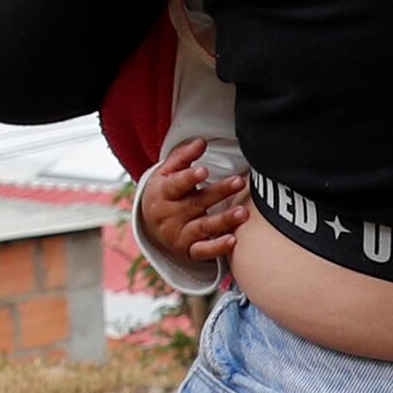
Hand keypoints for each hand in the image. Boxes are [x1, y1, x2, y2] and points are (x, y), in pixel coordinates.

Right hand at [135, 140, 256, 263]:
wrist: (150, 228)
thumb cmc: (165, 193)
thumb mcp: (166, 173)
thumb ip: (183, 156)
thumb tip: (201, 141)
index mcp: (162, 193)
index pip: (175, 185)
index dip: (189, 178)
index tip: (204, 171)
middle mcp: (169, 216)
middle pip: (196, 203)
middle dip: (218, 192)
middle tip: (239, 182)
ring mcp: (178, 234)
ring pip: (202, 227)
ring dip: (223, 220)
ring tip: (242, 213)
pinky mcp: (188, 250)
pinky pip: (203, 251)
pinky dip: (217, 248)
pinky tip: (232, 240)